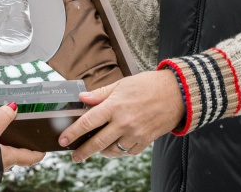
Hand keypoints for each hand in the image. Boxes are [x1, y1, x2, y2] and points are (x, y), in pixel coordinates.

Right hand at [0, 103, 46, 169]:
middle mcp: (1, 166)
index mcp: (8, 157)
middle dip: (16, 148)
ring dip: (1, 148)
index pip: (29, 157)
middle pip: (14, 157)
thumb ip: (2, 117)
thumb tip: (13, 107)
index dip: (37, 153)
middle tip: (20, 138)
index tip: (43, 150)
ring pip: (0, 157)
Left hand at [57, 70, 182, 161]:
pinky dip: (120, 151)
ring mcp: (135, 133)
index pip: (87, 122)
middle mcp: (123, 122)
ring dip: (102, 152)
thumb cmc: (148, 85)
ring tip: (97, 149)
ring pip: (112, 150)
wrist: (177, 93)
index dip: (72, 132)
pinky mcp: (146, 140)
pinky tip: (117, 146)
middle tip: (75, 156)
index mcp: (114, 106)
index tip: (63, 140)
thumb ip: (100, 94)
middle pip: (97, 142)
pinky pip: (128, 152)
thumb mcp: (122, 84)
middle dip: (83, 152)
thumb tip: (82, 98)